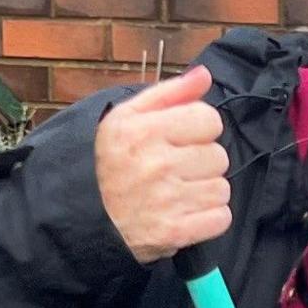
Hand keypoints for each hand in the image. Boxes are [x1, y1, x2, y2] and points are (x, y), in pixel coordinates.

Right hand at [96, 66, 231, 263]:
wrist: (86, 220)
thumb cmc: (112, 164)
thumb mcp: (127, 118)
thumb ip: (169, 93)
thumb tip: (204, 75)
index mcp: (143, 130)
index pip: (209, 119)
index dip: (200, 129)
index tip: (181, 141)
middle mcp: (155, 164)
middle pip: (219, 156)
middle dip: (201, 163)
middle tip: (176, 171)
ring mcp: (165, 200)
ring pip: (221, 188)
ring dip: (206, 192)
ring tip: (180, 194)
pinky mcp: (173, 232)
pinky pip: (221, 218)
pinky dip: (209, 219)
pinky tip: (187, 214)